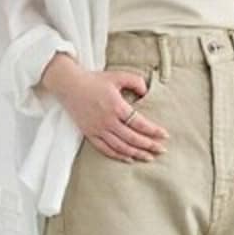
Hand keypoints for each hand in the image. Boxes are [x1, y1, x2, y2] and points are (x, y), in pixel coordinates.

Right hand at [42, 56, 169, 162]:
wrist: (69, 85)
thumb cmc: (95, 80)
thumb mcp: (117, 76)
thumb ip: (136, 82)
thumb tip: (147, 92)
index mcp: (116, 106)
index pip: (139, 123)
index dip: (153, 131)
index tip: (164, 135)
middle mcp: (107, 120)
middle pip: (132, 138)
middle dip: (149, 145)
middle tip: (161, 150)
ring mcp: (97, 129)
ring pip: (120, 147)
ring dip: (136, 154)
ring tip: (149, 157)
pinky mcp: (89, 134)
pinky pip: (105, 149)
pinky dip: (118, 156)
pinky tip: (129, 159)